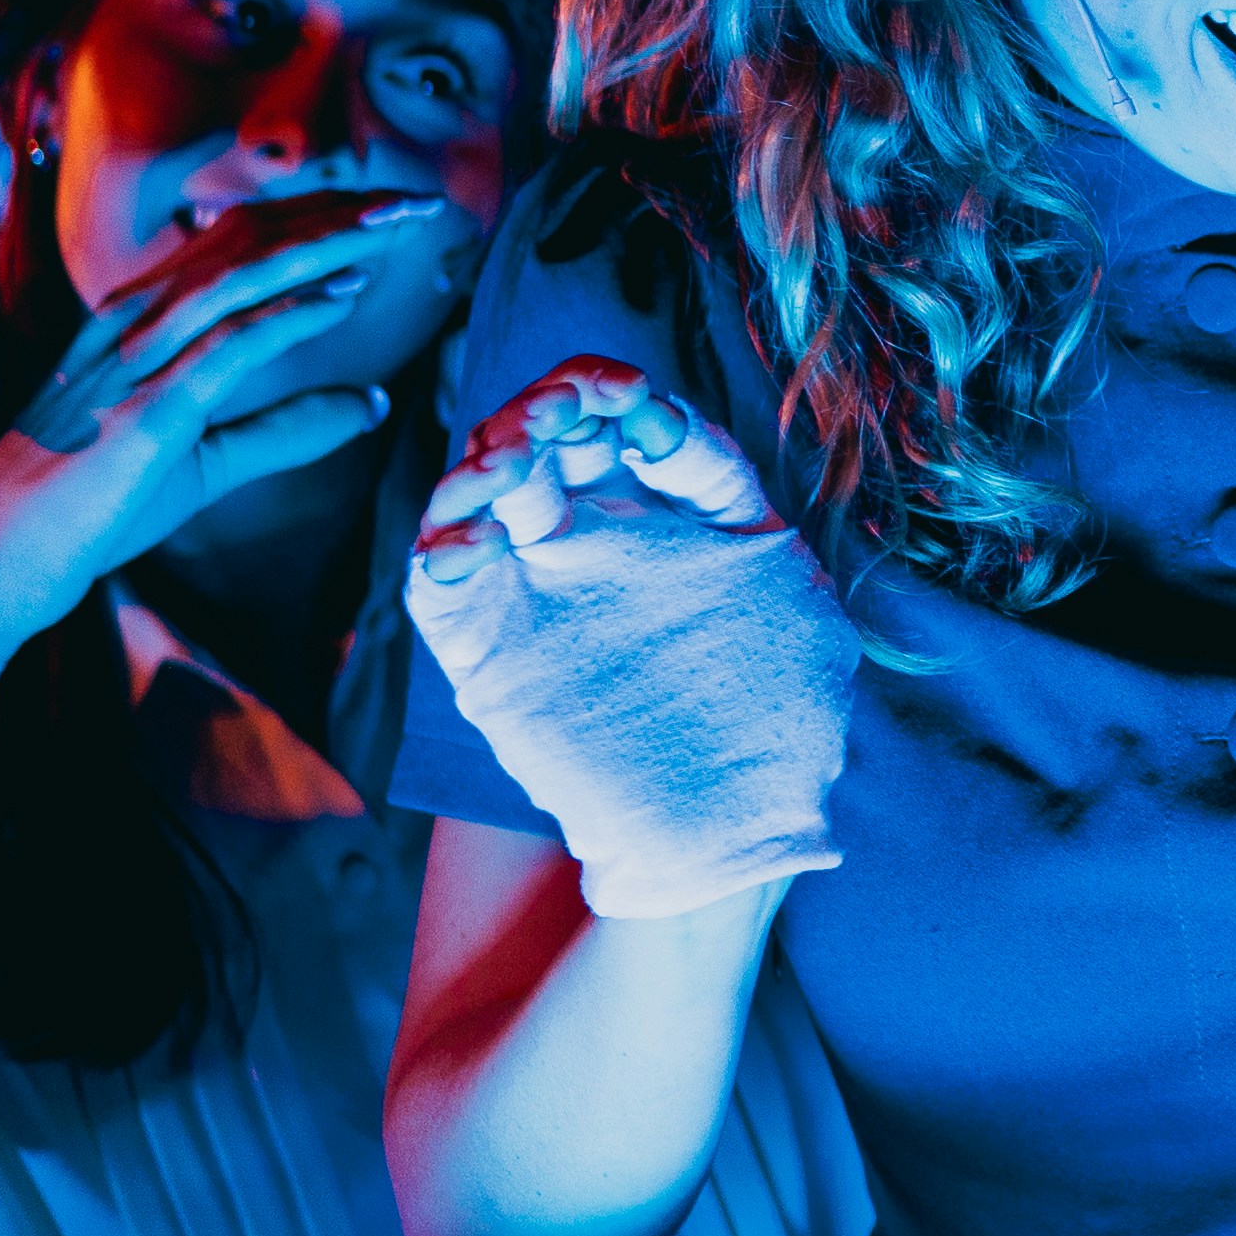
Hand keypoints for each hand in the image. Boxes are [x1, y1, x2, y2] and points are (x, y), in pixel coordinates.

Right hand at [0, 193, 444, 645]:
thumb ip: (288, 428)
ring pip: (242, 275)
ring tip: (398, 223)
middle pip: (246, 242)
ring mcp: (132, 361)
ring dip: (327, 244)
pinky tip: (346, 293)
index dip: (315, 222)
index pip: (235, 246)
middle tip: (414, 201)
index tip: (388, 214)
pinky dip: (291, 313)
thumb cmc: (84, 512)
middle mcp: (131, 323)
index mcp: (135, 322)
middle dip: (336, 214)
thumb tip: (375, 403)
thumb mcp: (205, 460)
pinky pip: (228, 345)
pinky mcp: (144, 409)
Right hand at [407, 360, 854, 920]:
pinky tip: (462, 541)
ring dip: (485, 462)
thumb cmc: (781, 722)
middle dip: (546, 409)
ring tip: (504, 459)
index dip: (628, 401)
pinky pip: (446, 588)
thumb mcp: (795, 601)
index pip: (639, 429)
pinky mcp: (494, 651)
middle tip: (554, 410)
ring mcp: (544, 590)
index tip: (635, 403)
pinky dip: (440, 553)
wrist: (731, 834)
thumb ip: (733, 513)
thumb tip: (668, 430)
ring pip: (490, 496)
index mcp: (680, 516)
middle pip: (555, 443)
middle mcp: (605, 540)